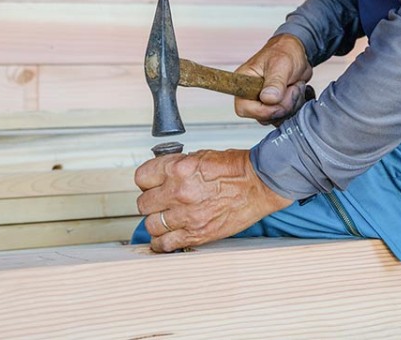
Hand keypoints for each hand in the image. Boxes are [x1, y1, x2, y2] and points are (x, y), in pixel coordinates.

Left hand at [135, 148, 290, 252]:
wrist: (259, 185)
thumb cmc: (236, 170)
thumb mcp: (201, 156)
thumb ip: (177, 166)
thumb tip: (162, 175)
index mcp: (178, 169)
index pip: (141, 178)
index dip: (146, 181)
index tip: (151, 184)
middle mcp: (179, 192)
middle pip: (143, 203)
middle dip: (150, 202)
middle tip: (158, 202)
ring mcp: (187, 215)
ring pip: (151, 225)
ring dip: (156, 223)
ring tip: (163, 220)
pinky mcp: (197, 234)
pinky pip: (166, 244)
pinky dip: (161, 244)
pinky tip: (164, 239)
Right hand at [234, 33, 313, 124]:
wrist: (297, 51)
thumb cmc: (284, 52)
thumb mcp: (280, 64)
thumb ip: (275, 82)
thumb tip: (268, 99)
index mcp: (244, 82)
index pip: (243, 108)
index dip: (262, 110)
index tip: (278, 100)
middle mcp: (251, 95)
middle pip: (263, 116)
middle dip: (283, 105)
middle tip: (292, 88)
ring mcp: (264, 102)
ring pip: (276, 118)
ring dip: (292, 105)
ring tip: (296, 86)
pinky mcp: (276, 106)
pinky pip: (285, 117)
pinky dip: (296, 107)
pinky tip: (298, 92)